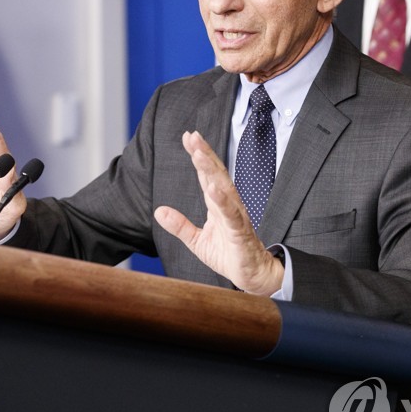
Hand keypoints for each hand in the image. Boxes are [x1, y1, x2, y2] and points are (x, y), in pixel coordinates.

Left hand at [154, 131, 283, 294]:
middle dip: (204, 154)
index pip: (206, 176)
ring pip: (224, 188)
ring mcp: (235, 217)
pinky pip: (232, 214)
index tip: (188, 136)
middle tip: (193, 135)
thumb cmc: (228, 255)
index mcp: (217, 205)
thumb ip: (179, 226)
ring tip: (200, 154)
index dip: (198, 155)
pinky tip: (213, 188)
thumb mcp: (197, 241)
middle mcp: (227, 205)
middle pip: (215, 175)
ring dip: (212, 170)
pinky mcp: (240, 232)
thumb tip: (158, 210)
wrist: (252, 276)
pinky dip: (223, 201)